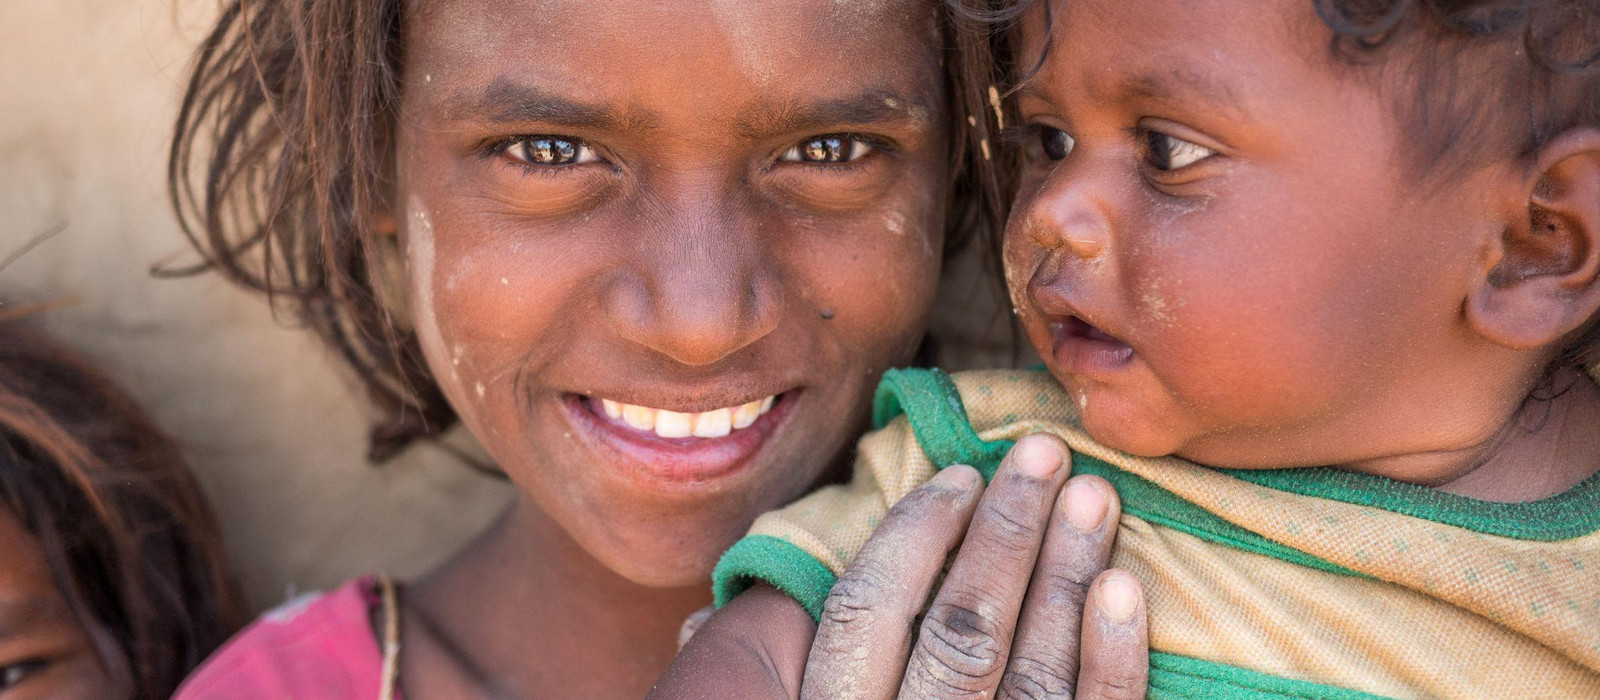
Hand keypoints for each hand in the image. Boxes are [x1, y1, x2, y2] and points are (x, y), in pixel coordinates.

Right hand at [802, 433, 1147, 699]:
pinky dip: (1112, 659)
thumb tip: (771, 585)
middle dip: (1006, 530)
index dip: (912, 534)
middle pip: (961, 630)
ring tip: (1093, 495)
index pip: (866, 611)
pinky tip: (1122, 590)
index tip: (960, 475)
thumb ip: (801, 652)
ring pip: (1032, 672)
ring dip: (1065, 574)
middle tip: (1044, 452)